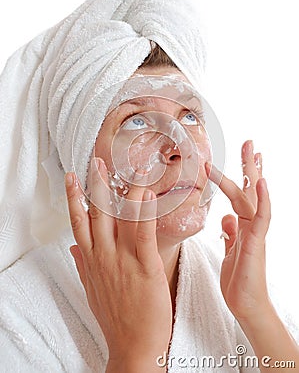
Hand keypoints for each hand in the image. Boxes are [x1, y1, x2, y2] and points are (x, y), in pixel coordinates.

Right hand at [65, 158, 171, 368]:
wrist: (133, 346)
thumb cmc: (115, 317)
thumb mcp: (92, 290)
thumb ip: (82, 265)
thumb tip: (73, 247)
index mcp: (93, 259)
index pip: (79, 221)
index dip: (74, 197)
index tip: (72, 176)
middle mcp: (105, 255)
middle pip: (97, 213)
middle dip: (96, 184)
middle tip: (98, 160)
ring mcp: (124, 260)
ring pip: (121, 219)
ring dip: (125, 191)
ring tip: (131, 168)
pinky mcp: (147, 267)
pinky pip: (145, 235)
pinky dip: (145, 213)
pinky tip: (147, 195)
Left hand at [206, 140, 271, 321]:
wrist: (245, 305)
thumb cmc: (238, 280)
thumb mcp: (229, 250)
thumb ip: (231, 232)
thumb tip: (226, 217)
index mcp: (244, 224)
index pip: (243, 193)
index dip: (244, 174)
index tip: (245, 155)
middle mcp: (252, 224)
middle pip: (251, 189)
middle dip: (249, 165)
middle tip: (248, 141)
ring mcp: (256, 232)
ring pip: (253, 197)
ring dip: (251, 174)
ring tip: (251, 151)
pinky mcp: (257, 242)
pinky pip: (262, 217)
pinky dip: (264, 199)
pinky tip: (263, 182)